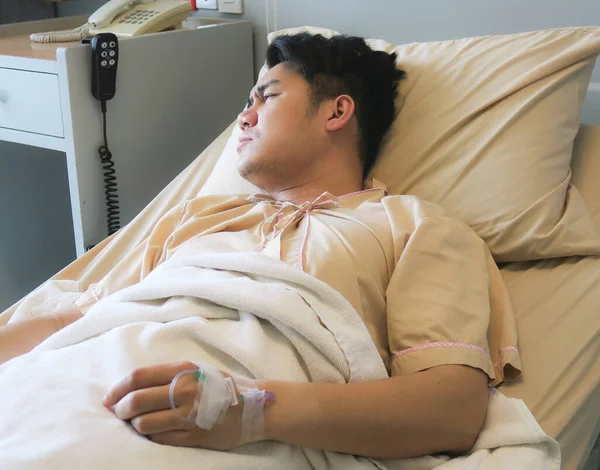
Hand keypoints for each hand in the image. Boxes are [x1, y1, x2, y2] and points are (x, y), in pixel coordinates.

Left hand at [102, 361, 251, 449]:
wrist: (254, 408)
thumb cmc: (221, 386)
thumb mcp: (196, 370)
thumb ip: (167, 375)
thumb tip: (129, 387)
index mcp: (183, 371)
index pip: (138, 377)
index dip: (117, 388)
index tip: (109, 397)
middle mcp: (184, 391)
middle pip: (135, 401)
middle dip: (119, 409)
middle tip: (119, 413)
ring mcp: (188, 415)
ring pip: (143, 424)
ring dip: (135, 425)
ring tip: (139, 423)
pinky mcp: (193, 436)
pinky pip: (159, 439)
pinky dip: (152, 437)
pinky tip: (157, 432)